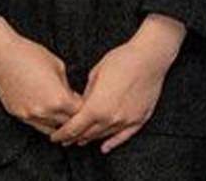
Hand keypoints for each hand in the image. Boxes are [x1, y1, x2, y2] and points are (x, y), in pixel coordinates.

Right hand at [0, 18, 80, 132]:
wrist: (1, 54)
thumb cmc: (31, 55)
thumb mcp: (59, 67)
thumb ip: (67, 86)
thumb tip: (72, 97)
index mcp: (59, 99)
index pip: (80, 113)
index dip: (85, 108)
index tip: (85, 102)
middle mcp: (44, 111)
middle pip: (67, 125)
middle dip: (74, 118)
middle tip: (77, 111)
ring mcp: (29, 115)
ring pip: (51, 129)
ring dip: (59, 124)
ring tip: (63, 115)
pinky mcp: (17, 114)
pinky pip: (36, 125)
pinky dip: (44, 122)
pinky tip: (48, 113)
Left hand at [58, 15, 184, 149]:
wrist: (149, 57)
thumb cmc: (122, 60)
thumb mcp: (95, 74)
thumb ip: (86, 95)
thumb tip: (82, 105)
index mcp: (96, 107)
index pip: (73, 128)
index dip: (62, 134)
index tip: (56, 137)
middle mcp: (110, 118)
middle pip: (87, 135)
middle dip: (73, 138)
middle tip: (65, 139)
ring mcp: (126, 120)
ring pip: (103, 136)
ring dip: (91, 139)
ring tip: (82, 140)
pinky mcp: (139, 119)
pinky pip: (124, 137)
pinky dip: (113, 143)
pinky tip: (105, 147)